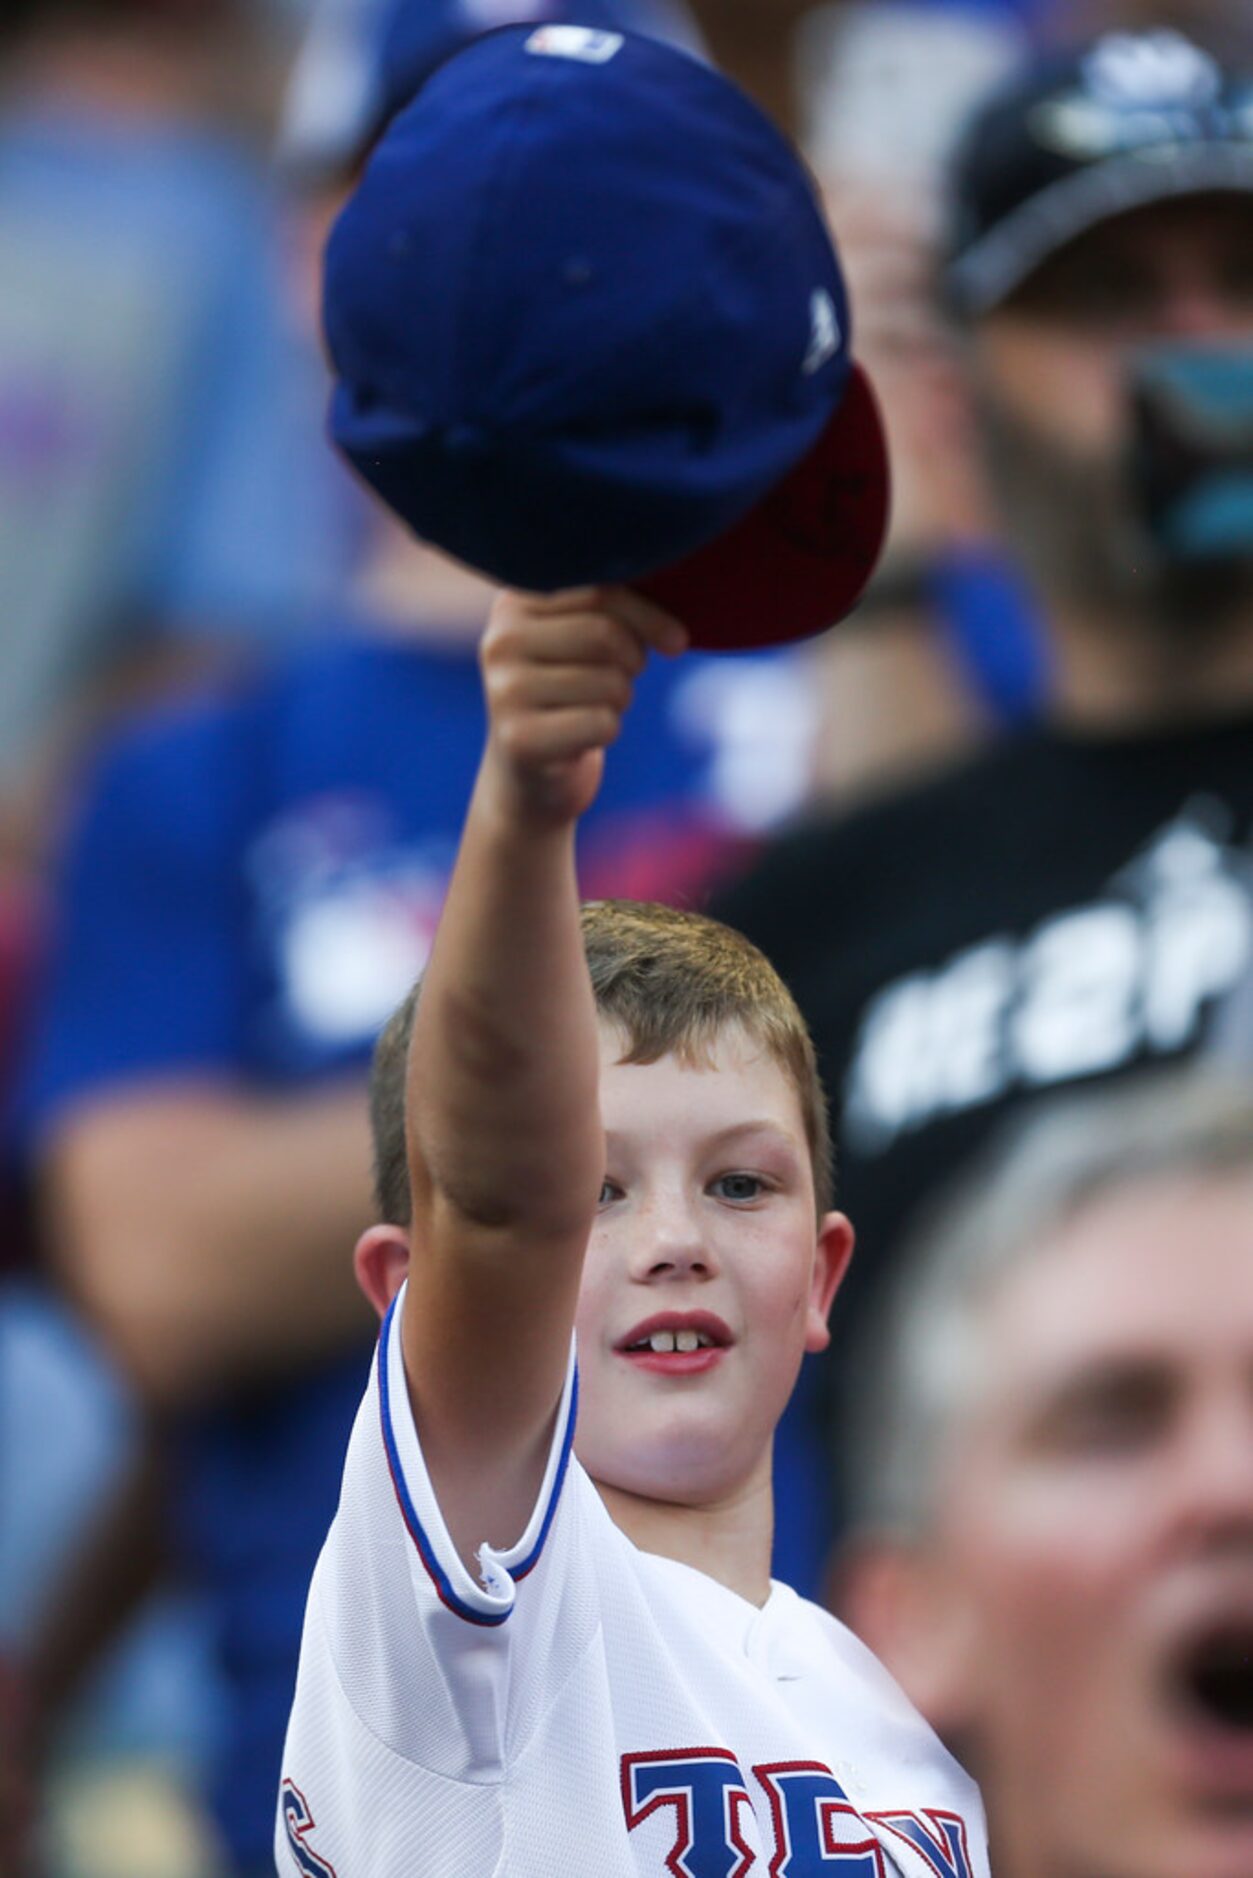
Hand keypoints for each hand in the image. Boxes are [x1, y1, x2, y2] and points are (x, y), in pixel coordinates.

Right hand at [479, 586, 687, 825]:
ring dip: (619, 699)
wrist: (529, 769)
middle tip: (622, 677)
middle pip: (605, 633)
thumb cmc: (572, 689)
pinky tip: (580, 736)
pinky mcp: (517, 739)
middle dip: (633, 660)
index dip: (648, 614)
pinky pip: (602, 724)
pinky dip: (608, 731)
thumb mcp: (586, 634)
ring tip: (592, 706)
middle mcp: (500, 640)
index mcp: (515, 600)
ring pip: (610, 682)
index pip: (599, 588)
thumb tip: (677, 631)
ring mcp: (503, 691)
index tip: (677, 640)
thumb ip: (617, 607)